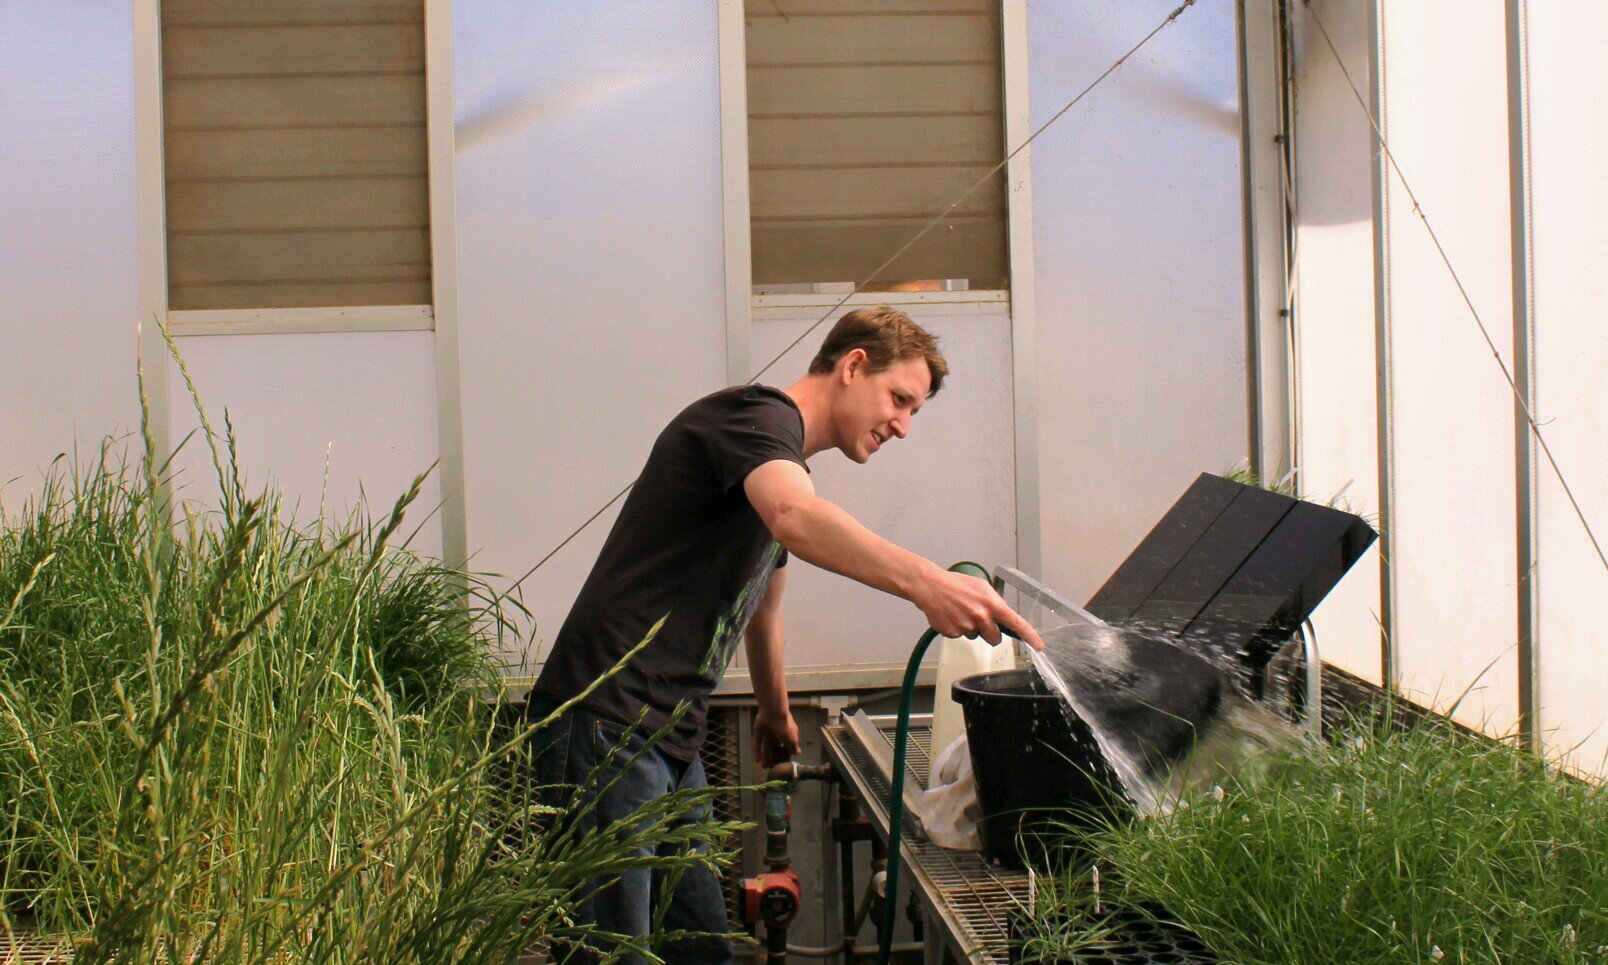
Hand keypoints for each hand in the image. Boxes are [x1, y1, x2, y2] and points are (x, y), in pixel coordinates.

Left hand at [753, 710, 799, 767]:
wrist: (773, 712)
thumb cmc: (785, 726)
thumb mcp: (792, 739)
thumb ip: (793, 747)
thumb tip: (798, 753)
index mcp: (787, 736)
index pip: (785, 748)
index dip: (783, 757)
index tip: (781, 766)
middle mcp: (777, 735)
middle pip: (775, 749)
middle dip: (773, 759)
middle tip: (771, 769)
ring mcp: (767, 733)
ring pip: (766, 747)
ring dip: (765, 757)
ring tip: (764, 767)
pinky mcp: (759, 732)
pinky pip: (757, 743)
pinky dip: (757, 752)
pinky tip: (757, 761)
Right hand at [911, 566, 1044, 649]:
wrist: (930, 586)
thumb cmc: (956, 584)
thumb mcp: (982, 587)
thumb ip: (995, 603)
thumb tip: (1004, 617)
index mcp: (991, 604)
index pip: (1016, 623)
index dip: (1030, 636)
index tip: (1039, 645)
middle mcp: (981, 617)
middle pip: (995, 638)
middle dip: (990, 633)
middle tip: (980, 619)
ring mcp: (966, 626)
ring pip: (976, 636)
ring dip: (971, 628)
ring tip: (960, 612)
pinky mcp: (952, 633)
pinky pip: (960, 636)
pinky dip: (957, 628)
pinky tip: (951, 615)